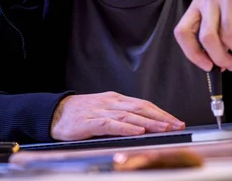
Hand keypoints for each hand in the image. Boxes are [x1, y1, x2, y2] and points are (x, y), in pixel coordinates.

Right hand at [51, 92, 185, 140]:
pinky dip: (126, 128)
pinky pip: (110, 124)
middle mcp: (111, 102)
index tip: (176, 120)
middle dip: (161, 117)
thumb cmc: (80, 114)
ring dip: (149, 122)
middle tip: (177, 125)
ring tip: (164, 128)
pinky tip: (137, 132)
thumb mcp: (104, 111)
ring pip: (130, 116)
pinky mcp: (90, 122)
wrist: (54, 113)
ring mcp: (101, 111)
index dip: (161, 112)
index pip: (144, 104)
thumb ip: (121, 116)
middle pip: (141, 108)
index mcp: (116, 99)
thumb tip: (144, 126)